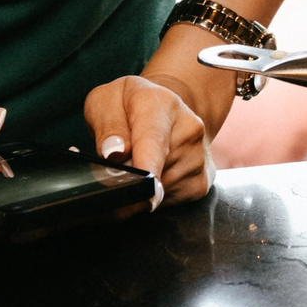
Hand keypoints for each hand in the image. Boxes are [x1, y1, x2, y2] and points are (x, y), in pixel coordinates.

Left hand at [82, 74, 211, 207]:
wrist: (164, 109)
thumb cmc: (129, 106)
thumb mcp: (106, 102)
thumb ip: (108, 126)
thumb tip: (114, 153)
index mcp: (162, 107)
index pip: (154, 143)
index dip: (147, 169)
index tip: (146, 194)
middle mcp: (189, 131)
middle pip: (151, 176)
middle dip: (124, 182)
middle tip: (110, 167)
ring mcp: (198, 158)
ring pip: (156, 196)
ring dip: (136, 192)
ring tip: (133, 166)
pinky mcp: (200, 183)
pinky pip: (167, 204)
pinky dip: (150, 199)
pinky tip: (149, 177)